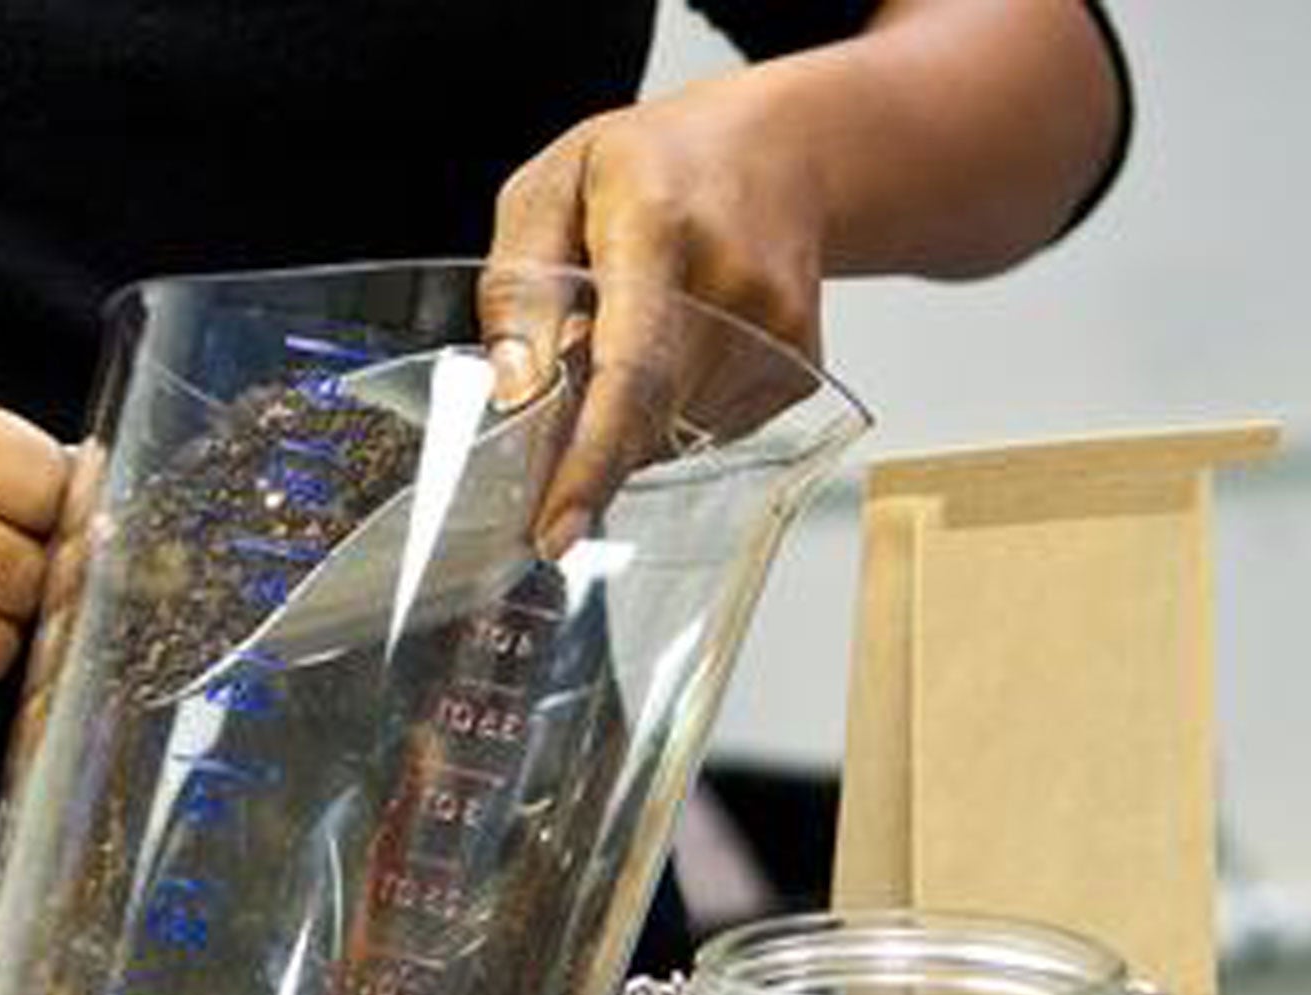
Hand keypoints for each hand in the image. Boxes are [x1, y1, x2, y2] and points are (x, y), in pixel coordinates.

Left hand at [483, 67, 829, 555]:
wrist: (784, 151)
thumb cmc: (655, 164)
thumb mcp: (551, 188)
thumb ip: (519, 288)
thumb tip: (512, 394)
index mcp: (657, 228)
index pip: (627, 367)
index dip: (589, 459)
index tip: (554, 528)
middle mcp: (732, 285)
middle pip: (645, 416)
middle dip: (584, 449)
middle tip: (552, 426)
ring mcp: (779, 333)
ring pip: (668, 432)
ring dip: (624, 415)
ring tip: (631, 330)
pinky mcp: (798, 369)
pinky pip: (704, 429)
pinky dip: (667, 409)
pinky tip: (676, 345)